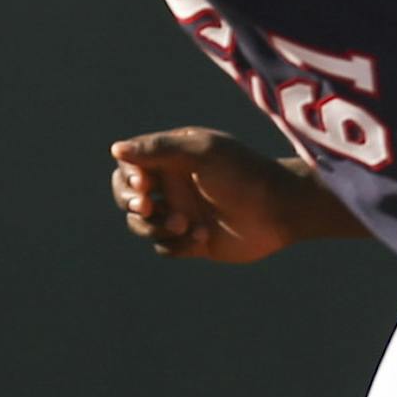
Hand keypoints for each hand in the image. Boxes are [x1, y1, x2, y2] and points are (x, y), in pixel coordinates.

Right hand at [108, 127, 324, 262]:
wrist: (280, 209)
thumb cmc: (243, 172)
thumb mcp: (202, 151)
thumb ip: (159, 149)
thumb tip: (116, 149)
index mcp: (173, 159)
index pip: (130, 167)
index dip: (128, 178)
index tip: (144, 185)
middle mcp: (173, 185)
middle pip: (128, 197)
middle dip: (134, 204)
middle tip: (149, 206)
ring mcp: (181, 213)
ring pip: (142, 225)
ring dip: (157, 227)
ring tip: (186, 224)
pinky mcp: (191, 241)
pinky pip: (164, 247)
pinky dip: (177, 244)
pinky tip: (204, 236)